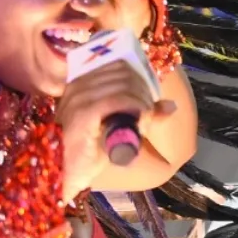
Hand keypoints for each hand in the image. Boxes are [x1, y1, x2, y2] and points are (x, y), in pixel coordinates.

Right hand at [56, 59, 172, 200]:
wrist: (66, 173)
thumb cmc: (89, 151)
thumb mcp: (120, 127)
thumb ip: (142, 113)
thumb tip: (171, 105)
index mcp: (82, 81)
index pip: (119, 64)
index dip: (140, 79)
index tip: (148, 99)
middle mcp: (78, 84)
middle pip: (124, 73)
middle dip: (144, 91)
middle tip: (149, 113)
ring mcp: (79, 96)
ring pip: (125, 86)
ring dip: (142, 103)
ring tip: (144, 122)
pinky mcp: (83, 112)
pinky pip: (120, 100)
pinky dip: (137, 109)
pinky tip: (140, 123)